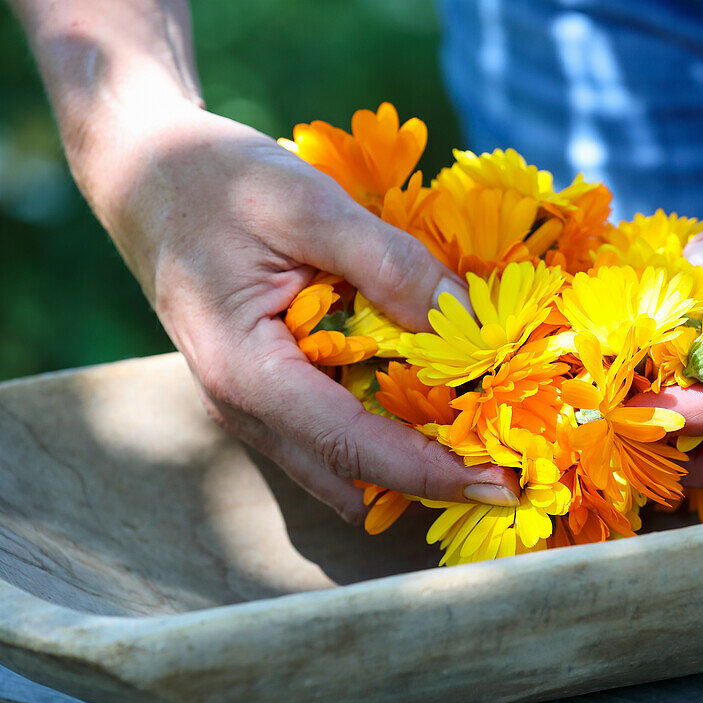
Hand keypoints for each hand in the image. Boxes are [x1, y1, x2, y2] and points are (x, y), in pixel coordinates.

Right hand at [14, 0, 520, 522]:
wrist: (148, 173)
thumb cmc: (218, 181)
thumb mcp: (310, 207)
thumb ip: (392, 266)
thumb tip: (470, 324)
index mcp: (248, 375)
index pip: (356, 450)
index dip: (434, 473)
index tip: (503, 485)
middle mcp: (246, 409)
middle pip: (354, 474)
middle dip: (432, 479)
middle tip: (511, 470)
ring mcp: (254, 407)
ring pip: (343, 465)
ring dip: (410, 462)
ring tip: (484, 442)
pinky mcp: (270, 390)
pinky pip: (334, 434)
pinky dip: (386, 432)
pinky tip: (433, 405)